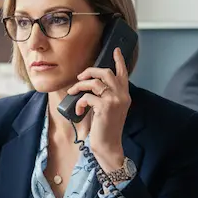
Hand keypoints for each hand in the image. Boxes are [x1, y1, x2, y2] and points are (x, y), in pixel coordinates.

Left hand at [66, 48, 130, 171]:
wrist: (108, 146)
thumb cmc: (105, 129)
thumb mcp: (108, 110)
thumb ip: (105, 96)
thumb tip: (89, 84)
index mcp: (124, 95)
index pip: (123, 74)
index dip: (119, 60)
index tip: (116, 50)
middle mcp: (122, 95)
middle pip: (105, 72)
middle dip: (90, 71)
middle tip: (80, 77)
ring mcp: (115, 100)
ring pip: (94, 82)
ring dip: (79, 86)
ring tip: (73, 93)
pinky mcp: (105, 106)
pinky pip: (87, 97)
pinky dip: (79, 102)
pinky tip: (78, 111)